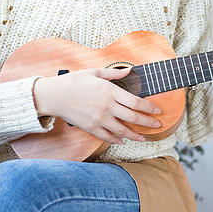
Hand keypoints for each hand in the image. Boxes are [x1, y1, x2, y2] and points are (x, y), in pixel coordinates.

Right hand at [32, 68, 161, 144]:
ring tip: (144, 137)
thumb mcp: (94, 72)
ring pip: (123, 131)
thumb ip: (114, 73)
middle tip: (157, 124)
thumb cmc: (74, 81)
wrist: (54, 95)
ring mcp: (99, 119)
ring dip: (136, 135)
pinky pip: (107, 137)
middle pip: (133, 117)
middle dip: (148, 122)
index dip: (149, 107)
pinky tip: (123, 140)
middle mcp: (107, 106)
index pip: (136, 102)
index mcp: (109, 91)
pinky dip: (117, 140)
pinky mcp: (91, 127)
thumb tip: (130, 71)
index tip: (157, 110)